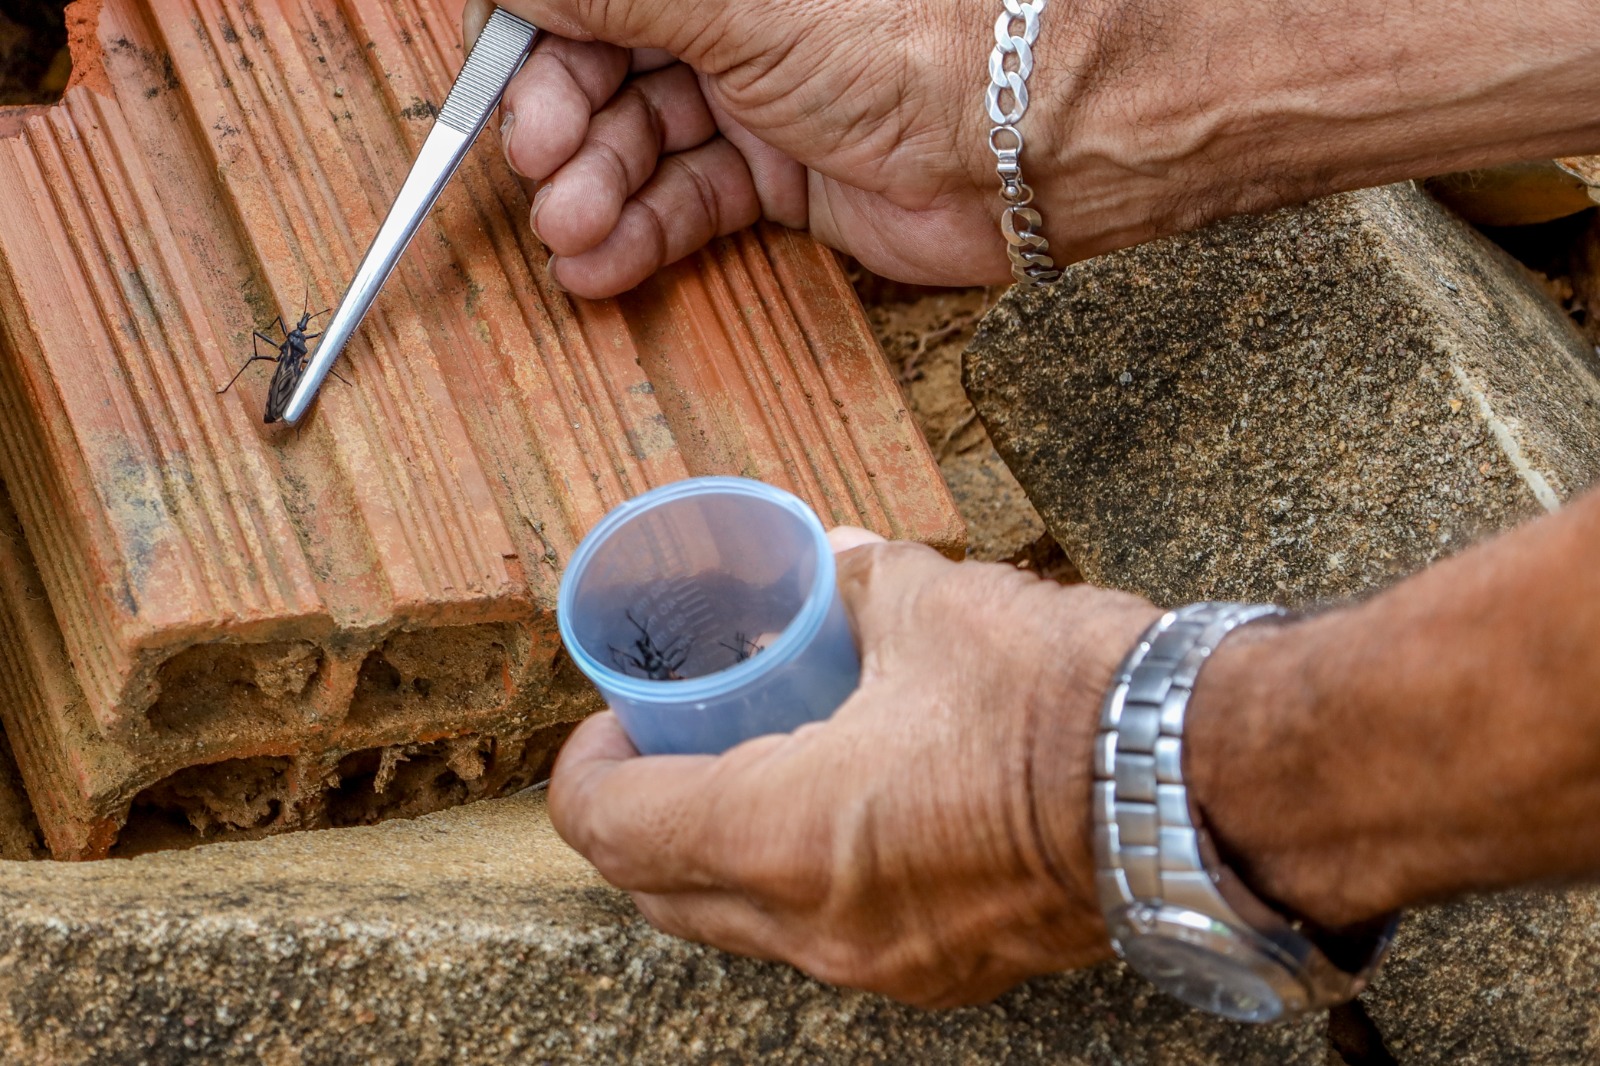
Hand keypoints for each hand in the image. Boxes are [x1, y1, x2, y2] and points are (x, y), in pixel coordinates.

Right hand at [463, 0, 1015, 295]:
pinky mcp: (783, 175)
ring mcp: (756, 96)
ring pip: (641, 142)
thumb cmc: (907, 35)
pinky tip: (600, 263)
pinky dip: (643, 233)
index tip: (495, 93)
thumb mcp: (731, 0)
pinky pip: (691, 201)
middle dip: (561, 125)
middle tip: (541, 173)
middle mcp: (730, 17)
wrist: (1030, 137)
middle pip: (602, 68)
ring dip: (594, 192)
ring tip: (569, 234)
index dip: (529, 40)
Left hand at [548, 529, 1159, 1006]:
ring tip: (751, 766)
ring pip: (745, 927)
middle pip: (664, 896)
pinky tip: (842, 809)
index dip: (585, 772)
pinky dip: (797, 881)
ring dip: (717, 856)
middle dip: (638, 822)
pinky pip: (826, 937)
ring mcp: (886, 964)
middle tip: (665, 741)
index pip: (617, 831)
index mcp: (787, 837)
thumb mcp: (936, 607)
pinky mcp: (948, 971)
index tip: (605, 722)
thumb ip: (861, 582)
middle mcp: (821, 928)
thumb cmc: (1062, 700)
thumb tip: (836, 561)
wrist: (1207, 786)